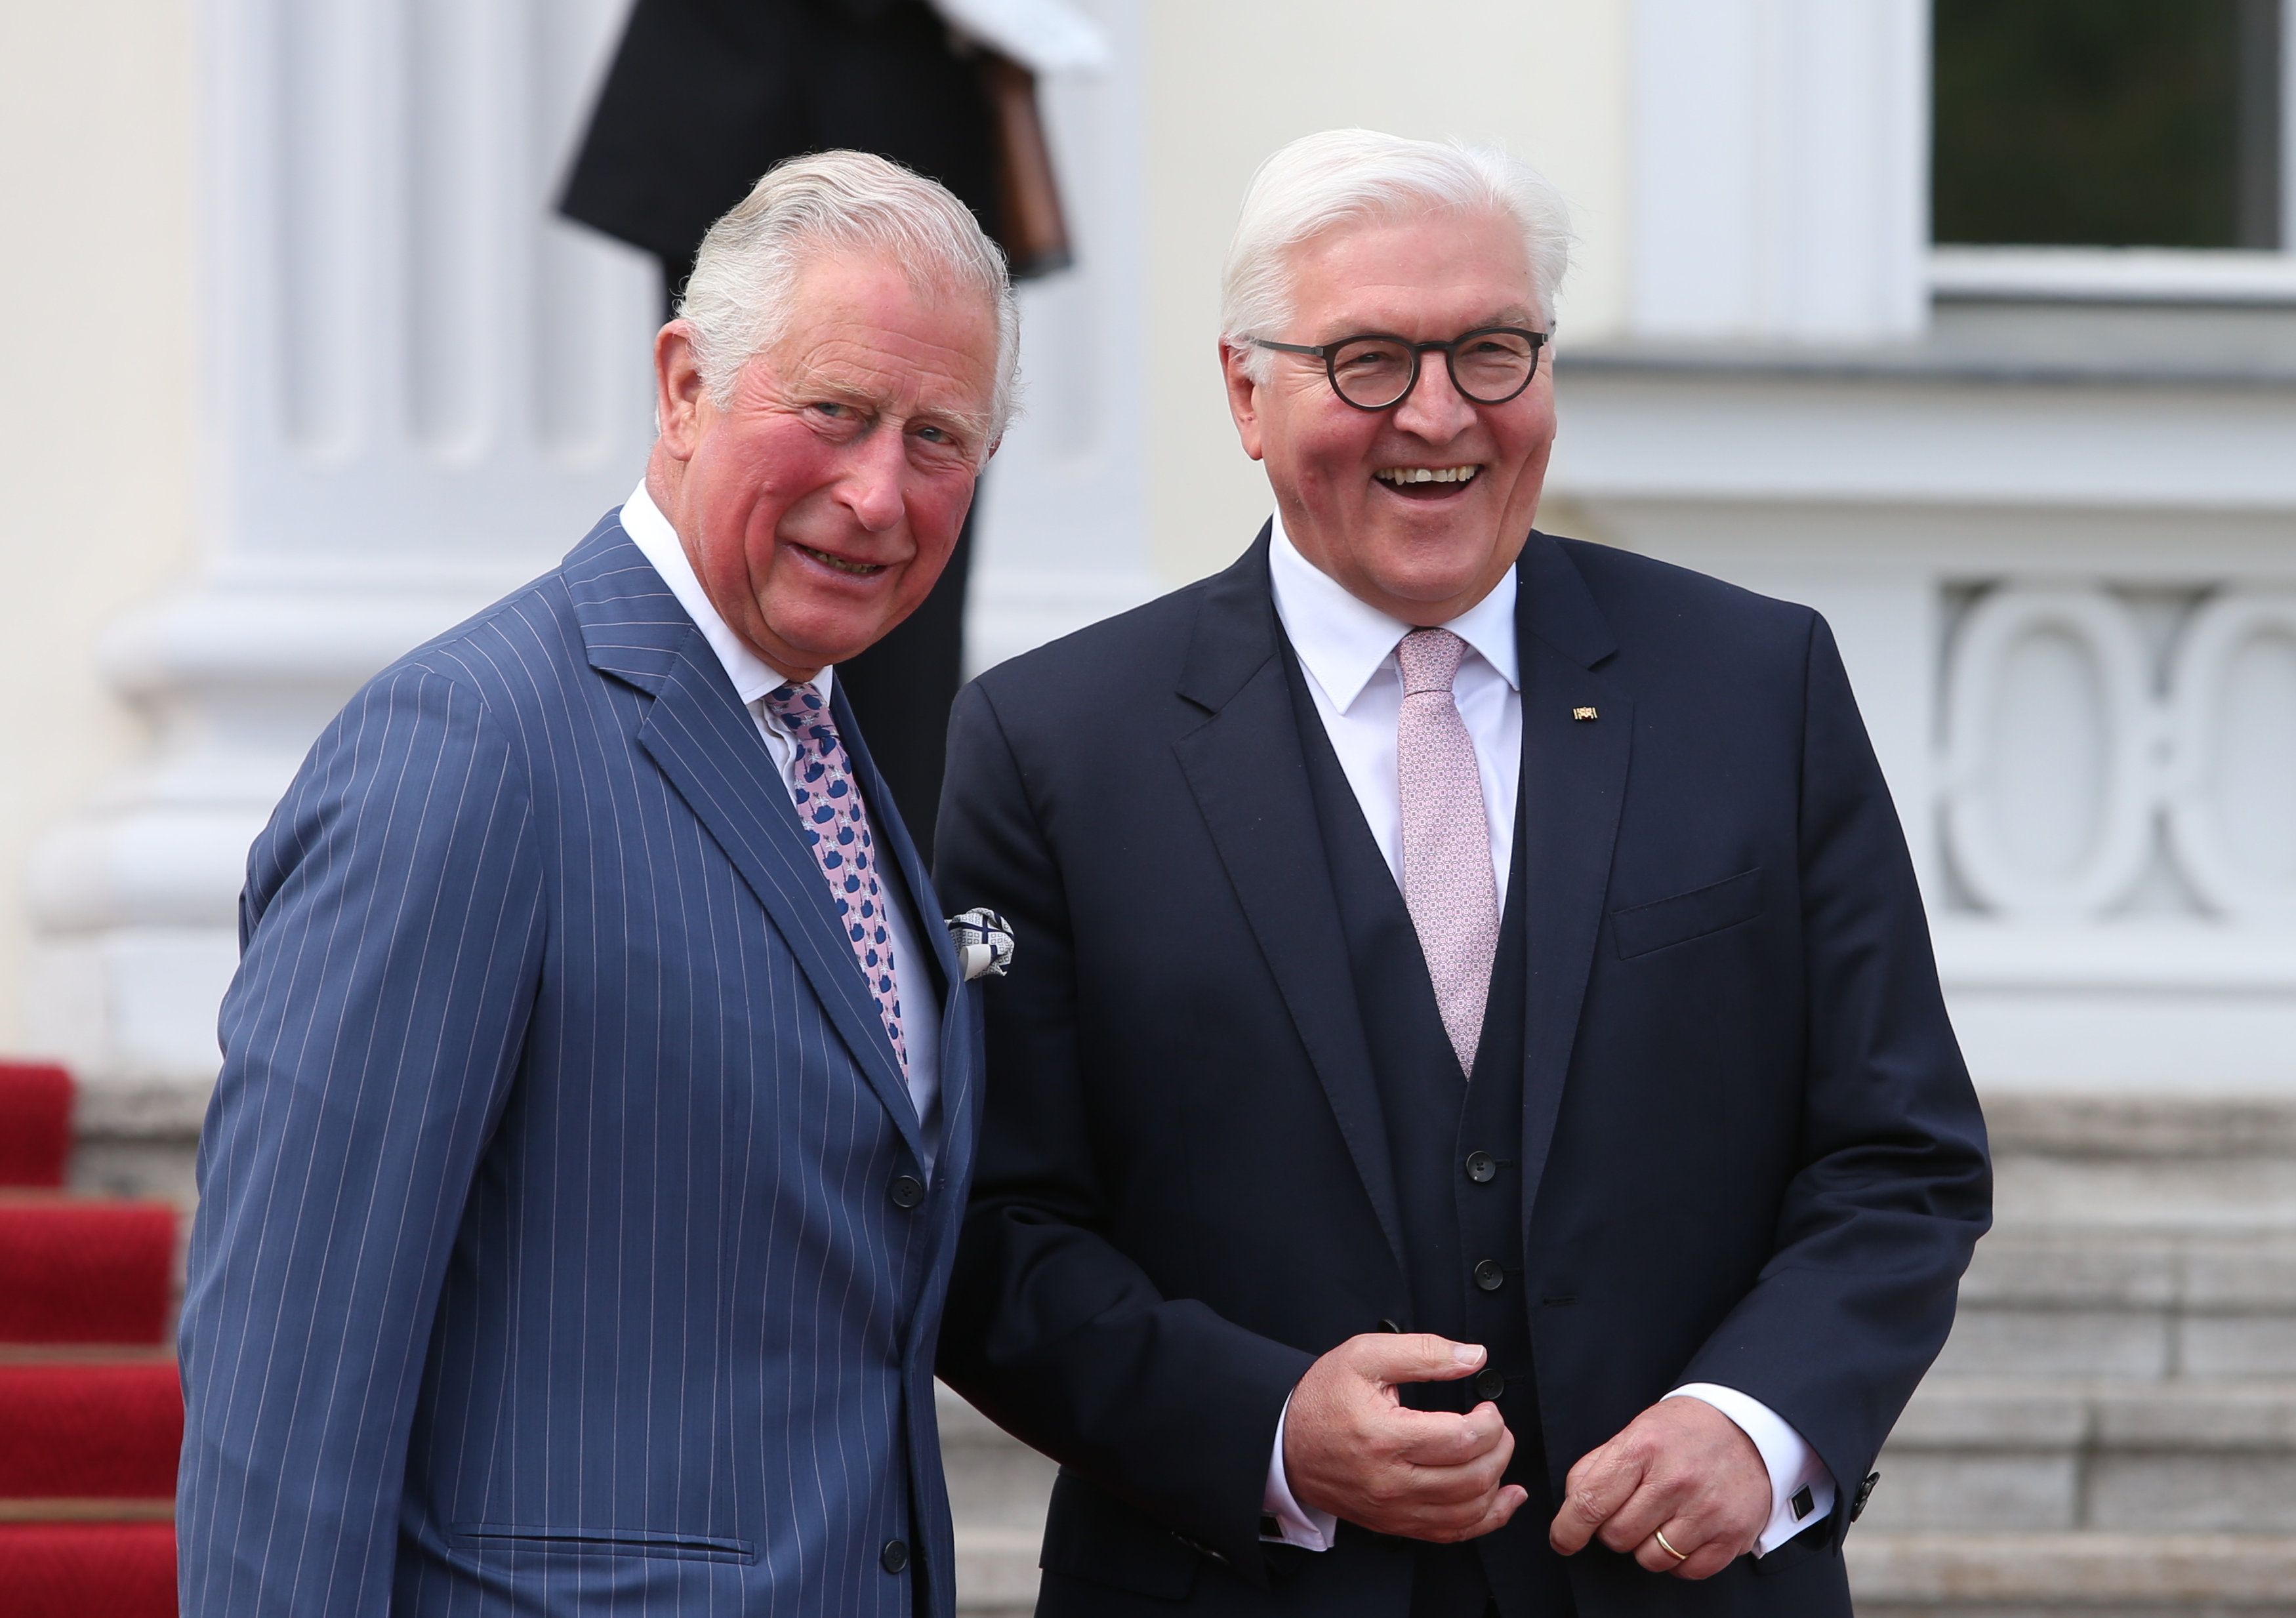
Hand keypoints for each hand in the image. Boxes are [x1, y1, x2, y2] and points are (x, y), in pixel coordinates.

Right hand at [1281, 1333, 1527, 1542]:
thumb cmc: (1322, 1399)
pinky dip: (1487, 1518)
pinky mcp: (1395, 1524)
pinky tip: (1504, 1498)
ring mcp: (1394, 1509)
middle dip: (1499, 1448)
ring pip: (1468, 1510)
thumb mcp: (1365, 1356)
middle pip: (1472, 1477)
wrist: (1283, 1443)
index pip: (1462, 1439)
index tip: (1487, 1407)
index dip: (1490, 1422)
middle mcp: (1391, 1481)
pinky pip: (1453, 1532)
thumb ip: (1423, 1352)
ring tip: (1495, 1453)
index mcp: (1385, 1436)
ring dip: (1496, 1480)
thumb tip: (1473, 1356)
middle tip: (1495, 1426)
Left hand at [1548, 1396, 1769, 1577]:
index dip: (1569, 1528)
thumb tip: (1571, 1506)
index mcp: (1643, 1449)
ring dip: (1646, 1546)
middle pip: (1618, 1537)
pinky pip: (1687, 1571)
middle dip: (1613, 1530)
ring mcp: (1707, 1511)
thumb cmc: (1682, 1432)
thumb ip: (1597, 1467)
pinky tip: (1683, 1532)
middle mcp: (1676, 1481)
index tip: (1562, 1540)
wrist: (1747, 1427)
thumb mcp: (1634, 1433)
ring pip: (1651, 1559)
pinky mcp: (1732, 1535)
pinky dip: (1679, 1559)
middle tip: (1630, 1509)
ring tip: (1660, 1518)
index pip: (1591, 1502)